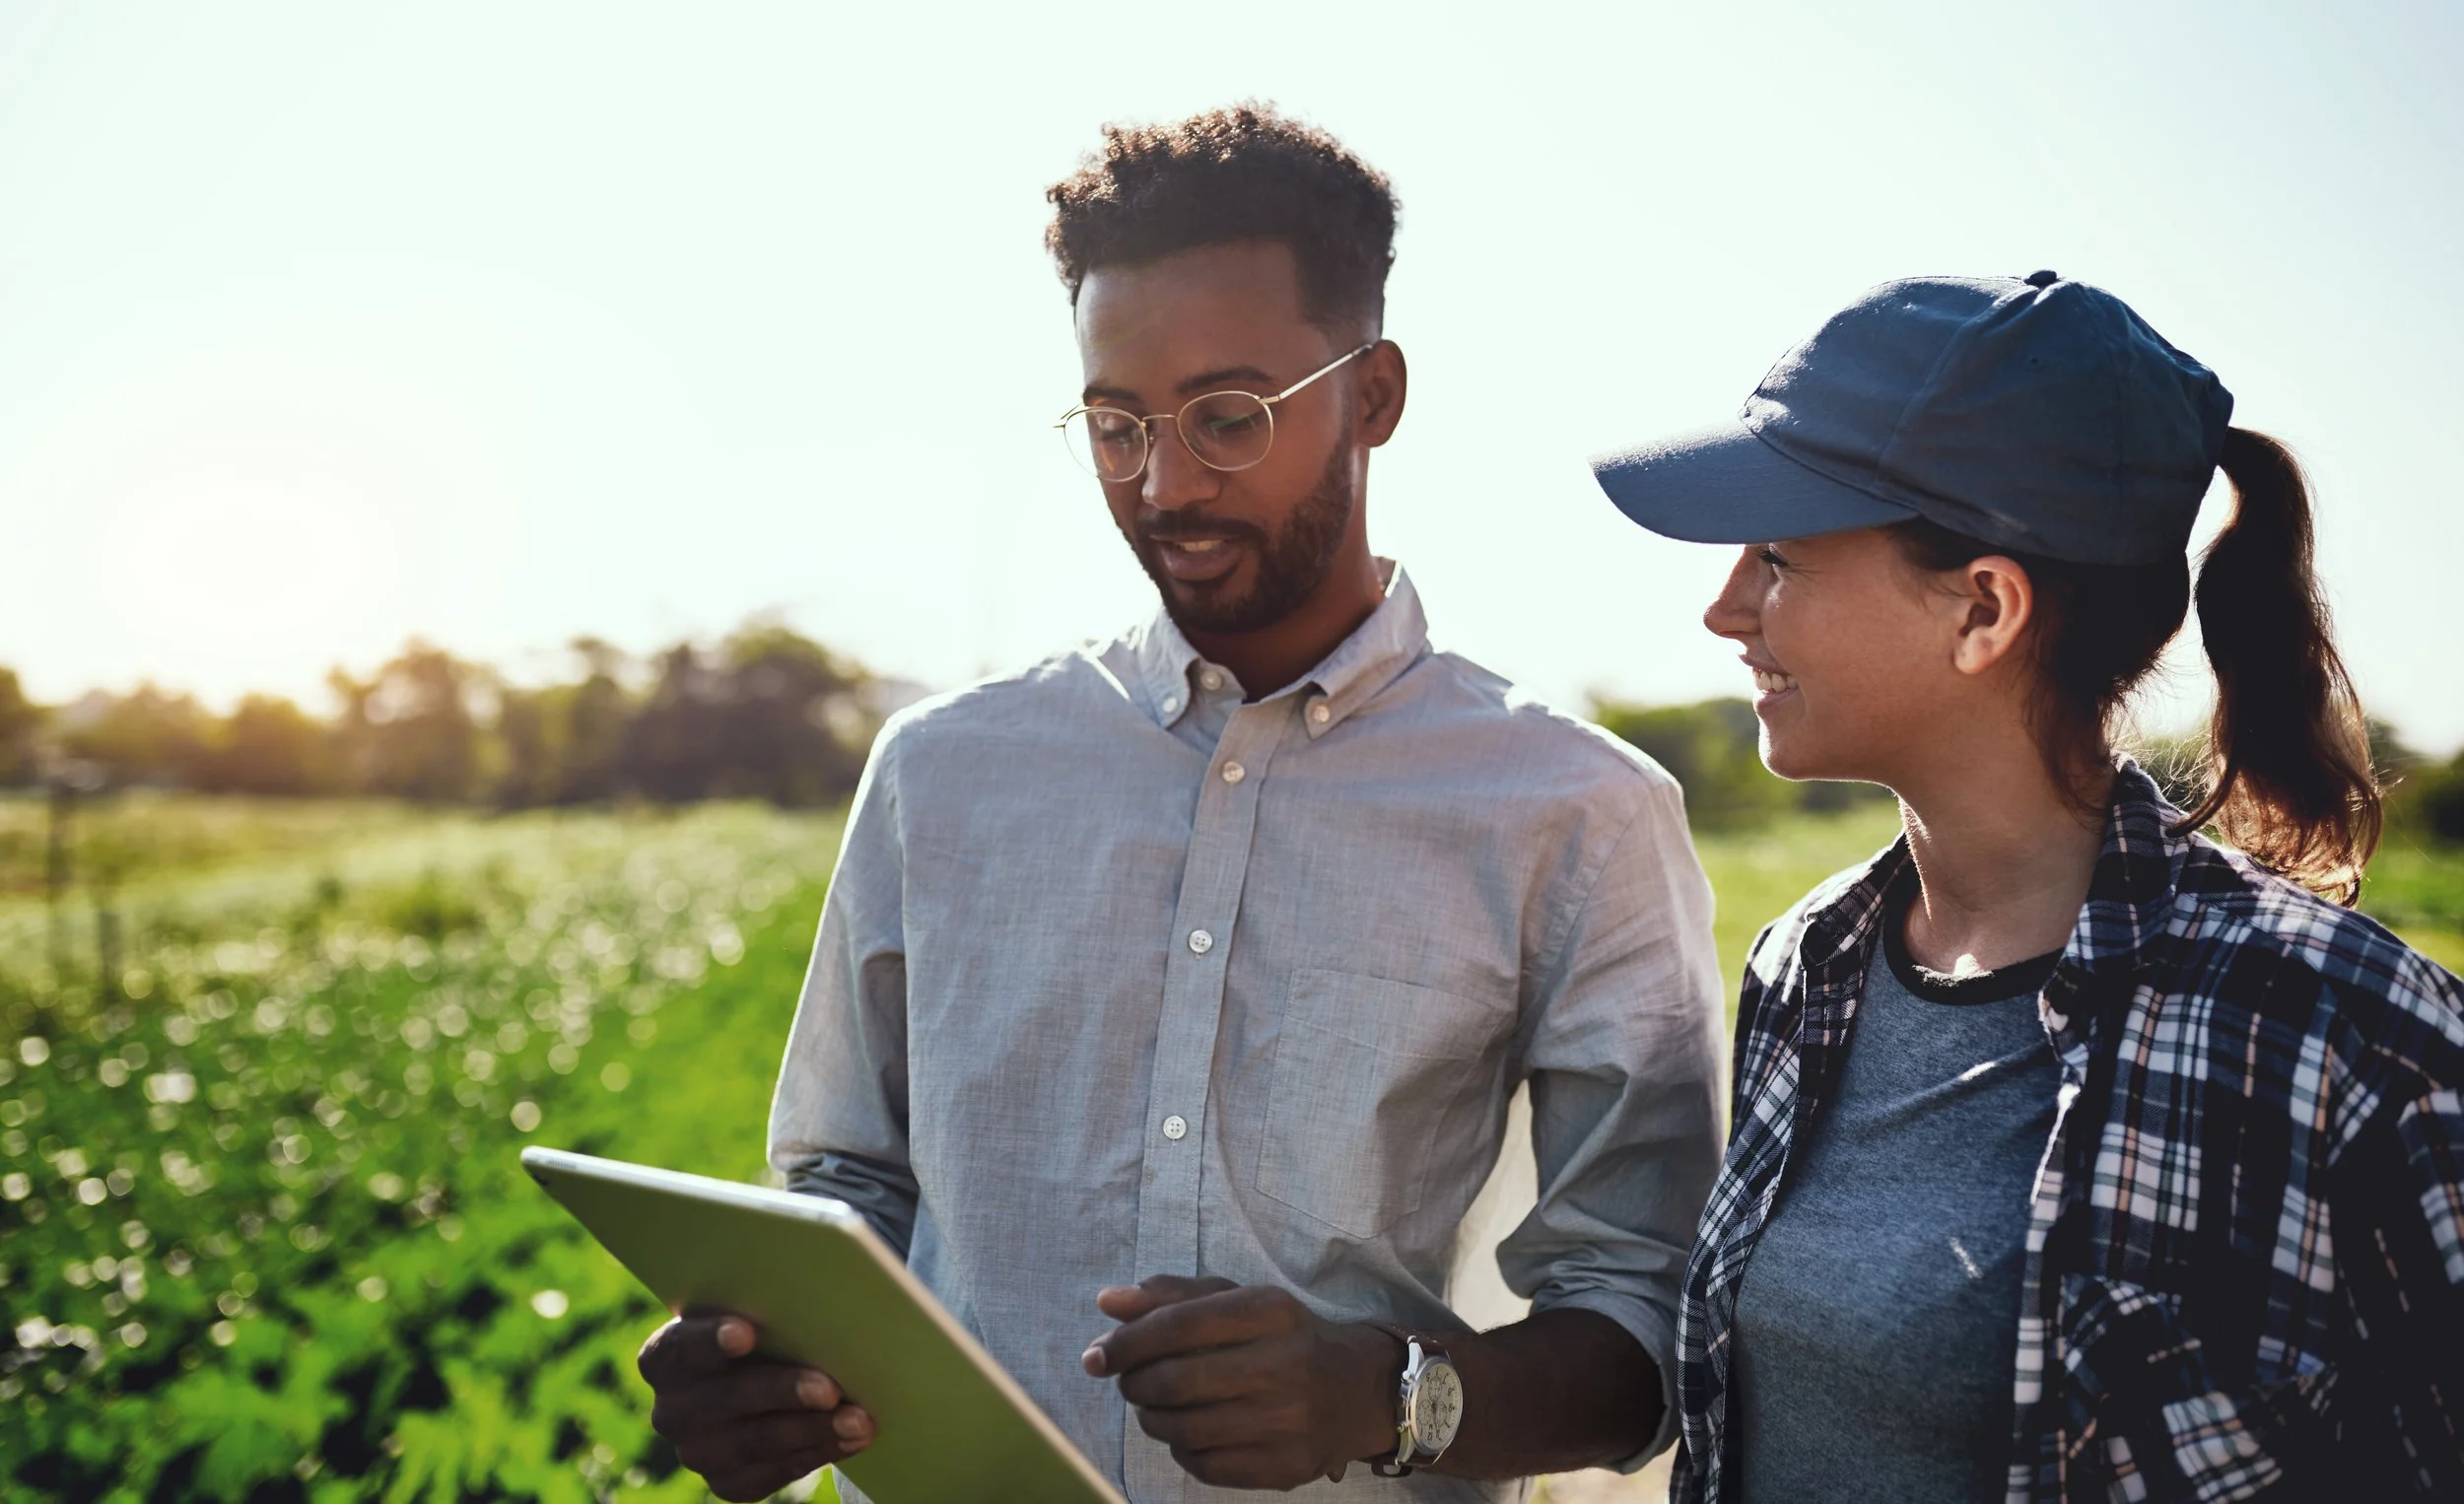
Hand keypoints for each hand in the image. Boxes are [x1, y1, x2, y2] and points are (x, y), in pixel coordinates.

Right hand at [637, 1310, 874, 1501]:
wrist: (761, 1380)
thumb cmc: (765, 1329)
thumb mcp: (757, 1309)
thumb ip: (770, 1300)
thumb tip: (826, 1284)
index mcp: (664, 1357)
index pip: (681, 1348)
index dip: (710, 1341)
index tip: (747, 1333)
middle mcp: (671, 1410)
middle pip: (726, 1400)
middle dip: (782, 1392)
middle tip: (829, 1388)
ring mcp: (697, 1452)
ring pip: (757, 1441)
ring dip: (813, 1429)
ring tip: (859, 1420)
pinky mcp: (727, 1482)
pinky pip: (774, 1471)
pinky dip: (818, 1452)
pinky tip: (852, 1438)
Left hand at [1082, 1276, 1401, 1489]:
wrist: (1359, 1391)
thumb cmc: (1283, 1337)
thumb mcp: (1239, 1301)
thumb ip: (1172, 1297)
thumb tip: (1107, 1300)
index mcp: (1269, 1310)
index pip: (1179, 1324)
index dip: (1127, 1343)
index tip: (1097, 1356)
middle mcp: (1284, 1363)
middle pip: (1176, 1381)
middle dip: (1134, 1384)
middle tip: (1128, 1382)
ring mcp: (1288, 1421)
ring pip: (1185, 1429)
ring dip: (1151, 1419)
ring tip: (1154, 1407)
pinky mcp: (1287, 1466)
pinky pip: (1205, 1465)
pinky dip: (1181, 1450)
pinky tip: (1187, 1433)